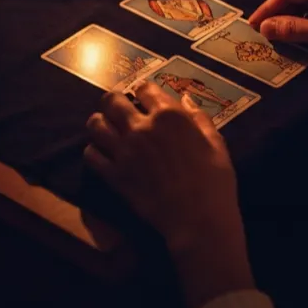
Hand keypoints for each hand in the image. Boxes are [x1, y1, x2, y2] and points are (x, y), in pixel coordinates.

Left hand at [84, 83, 242, 254]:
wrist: (198, 219)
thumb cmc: (214, 181)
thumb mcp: (216, 143)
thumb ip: (199, 118)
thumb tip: (185, 100)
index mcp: (169, 116)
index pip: (144, 88)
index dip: (143, 91)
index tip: (144, 98)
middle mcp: (141, 127)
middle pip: (112, 100)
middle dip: (114, 101)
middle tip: (119, 109)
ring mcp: (124, 151)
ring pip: (95, 124)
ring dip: (100, 123)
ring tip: (107, 129)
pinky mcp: (114, 175)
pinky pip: (90, 154)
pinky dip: (94, 151)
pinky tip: (103, 154)